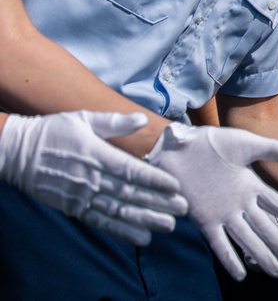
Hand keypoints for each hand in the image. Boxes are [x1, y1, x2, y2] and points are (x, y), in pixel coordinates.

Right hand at [0, 111, 187, 245]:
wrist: (17, 153)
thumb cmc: (54, 132)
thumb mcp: (83, 119)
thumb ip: (114, 122)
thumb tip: (142, 120)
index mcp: (97, 154)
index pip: (130, 170)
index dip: (154, 180)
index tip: (175, 187)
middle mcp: (91, 178)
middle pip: (129, 194)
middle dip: (158, 203)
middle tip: (182, 209)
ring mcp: (81, 196)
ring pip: (118, 211)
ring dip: (144, 220)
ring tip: (168, 225)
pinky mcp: (74, 208)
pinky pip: (101, 221)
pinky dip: (121, 231)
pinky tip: (141, 237)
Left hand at [145, 123, 277, 279]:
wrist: (180, 146)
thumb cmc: (213, 142)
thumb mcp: (246, 144)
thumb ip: (273, 150)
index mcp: (251, 185)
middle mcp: (240, 203)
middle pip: (265, 228)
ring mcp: (223, 213)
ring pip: (247, 238)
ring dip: (260, 254)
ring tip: (275, 272)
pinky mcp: (204, 220)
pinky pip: (219, 243)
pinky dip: (229, 259)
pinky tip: (240, 274)